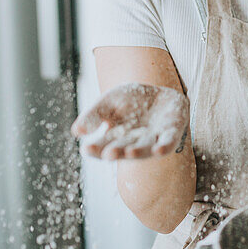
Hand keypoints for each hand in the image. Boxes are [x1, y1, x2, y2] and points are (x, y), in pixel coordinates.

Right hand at [71, 83, 188, 159]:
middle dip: (116, 151)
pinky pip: (168, 142)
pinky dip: (164, 146)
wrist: (160, 94)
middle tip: (108, 154)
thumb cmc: (131, 101)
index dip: (96, 149)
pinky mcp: (172, 134)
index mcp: (116, 139)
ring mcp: (154, 140)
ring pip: (146, 149)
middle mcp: (134, 144)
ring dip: (138, 151)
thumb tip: (76, 131)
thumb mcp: (109, 102)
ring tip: (129, 151)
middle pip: (124, 149)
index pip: (103, 147)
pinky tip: (159, 149)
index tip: (86, 149)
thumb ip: (94, 115)